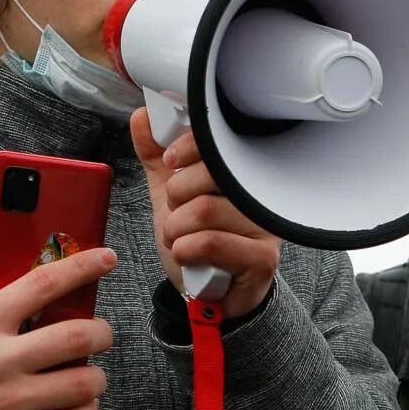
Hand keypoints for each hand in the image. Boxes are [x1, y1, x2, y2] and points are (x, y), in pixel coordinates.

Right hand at [0, 220, 115, 409]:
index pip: (42, 285)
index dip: (82, 267)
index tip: (106, 259)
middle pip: (76, 336)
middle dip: (102, 331)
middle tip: (99, 332)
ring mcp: (11, 402)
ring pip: (84, 383)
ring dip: (96, 375)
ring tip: (86, 371)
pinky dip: (86, 409)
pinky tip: (76, 402)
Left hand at [129, 110, 278, 318]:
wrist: (211, 293)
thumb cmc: (197, 239)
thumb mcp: (170, 193)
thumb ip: (156, 156)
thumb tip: (142, 117)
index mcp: (240, 171)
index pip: (221, 140)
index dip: (187, 146)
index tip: (171, 161)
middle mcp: (259, 194)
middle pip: (210, 174)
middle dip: (176, 196)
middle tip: (177, 213)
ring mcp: (266, 226)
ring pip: (204, 210)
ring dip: (176, 229)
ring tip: (181, 239)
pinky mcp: (263, 258)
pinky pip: (210, 242)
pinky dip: (186, 250)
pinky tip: (191, 257)